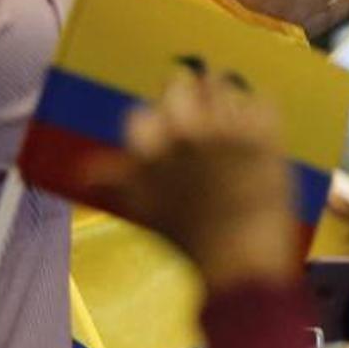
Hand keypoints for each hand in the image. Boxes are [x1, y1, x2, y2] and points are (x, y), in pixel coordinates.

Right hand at [87, 73, 293, 289]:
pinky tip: (262, 133)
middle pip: (179, 84)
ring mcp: (224, 131)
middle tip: (206, 115)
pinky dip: (262, 111)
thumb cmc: (192, 242)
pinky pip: (262, 99)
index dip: (157, 123)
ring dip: (227, 98)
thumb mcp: (144, 211)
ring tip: (235, 118)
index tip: (171, 135)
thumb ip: (118, 182)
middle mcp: (183, 134)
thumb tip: (85, 174)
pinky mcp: (263, 135)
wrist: (243, 263)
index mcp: (150, 150)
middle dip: (191, 94)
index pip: (141, 114)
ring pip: (222, 84)